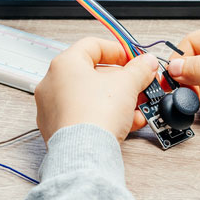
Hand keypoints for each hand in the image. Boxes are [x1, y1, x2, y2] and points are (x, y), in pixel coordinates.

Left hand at [34, 37, 158, 142]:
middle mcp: (53, 84)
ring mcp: (54, 108)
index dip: (118, 50)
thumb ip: (139, 68)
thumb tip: (146, 63)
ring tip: (137, 105)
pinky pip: (86, 115)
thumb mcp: (127, 83)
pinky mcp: (59, 130)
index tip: (134, 59)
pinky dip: (107, 116)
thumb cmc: (94, 115)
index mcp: (64, 64)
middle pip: (94, 73)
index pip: (93, 45)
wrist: (85, 153)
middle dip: (122, 79)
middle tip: (139, 83)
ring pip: (91, 97)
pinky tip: (128, 122)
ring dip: (118, 99)